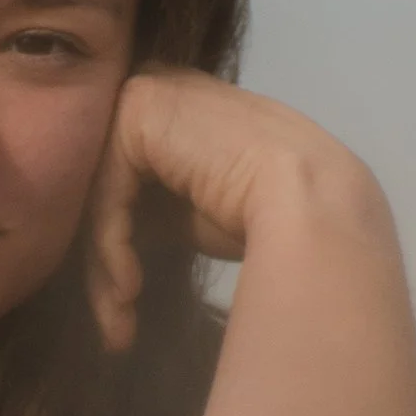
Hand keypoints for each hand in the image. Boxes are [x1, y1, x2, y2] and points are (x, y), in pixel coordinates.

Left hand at [86, 69, 378, 350]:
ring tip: (119, 321)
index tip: (126, 304)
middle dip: (105, 262)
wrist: (312, 207)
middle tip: (115, 327)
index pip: (129, 176)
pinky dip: (113, 246)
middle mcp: (166, 87)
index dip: (120, 244)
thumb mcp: (201, 211)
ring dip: (106, 268)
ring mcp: (151, 89)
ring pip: (103, 194)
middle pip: (110, 186)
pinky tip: (130, 289)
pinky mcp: (139, 107)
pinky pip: (109, 190)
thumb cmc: (276, 220)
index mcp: (185, 110)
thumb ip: (159, 206)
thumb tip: (110, 246)